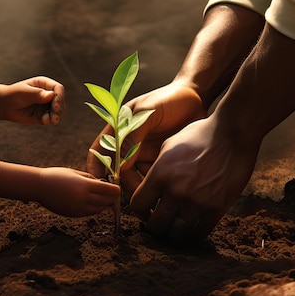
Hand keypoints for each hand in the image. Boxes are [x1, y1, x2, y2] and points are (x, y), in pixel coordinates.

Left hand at [3, 77, 64, 124]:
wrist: (6, 105)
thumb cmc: (14, 94)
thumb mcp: (24, 92)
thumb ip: (37, 94)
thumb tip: (51, 95)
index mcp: (45, 84)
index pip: (58, 89)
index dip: (59, 97)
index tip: (55, 106)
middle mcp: (49, 94)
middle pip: (60, 101)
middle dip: (59, 109)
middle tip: (55, 116)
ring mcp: (47, 105)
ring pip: (58, 111)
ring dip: (57, 116)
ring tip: (53, 121)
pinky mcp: (44, 115)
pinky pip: (50, 118)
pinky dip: (49, 120)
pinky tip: (45, 121)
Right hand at [37, 167, 120, 216]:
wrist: (39, 187)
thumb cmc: (57, 176)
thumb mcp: (76, 173)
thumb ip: (91, 179)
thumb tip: (103, 184)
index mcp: (85, 186)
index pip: (110, 191)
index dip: (115, 189)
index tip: (116, 187)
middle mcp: (83, 199)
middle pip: (107, 202)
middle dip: (111, 197)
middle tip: (110, 191)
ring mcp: (78, 208)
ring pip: (100, 209)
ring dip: (103, 203)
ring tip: (98, 195)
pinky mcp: (74, 214)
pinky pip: (90, 213)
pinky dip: (94, 208)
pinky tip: (89, 201)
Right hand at [87, 81, 205, 197]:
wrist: (197, 97)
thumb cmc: (169, 99)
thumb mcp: (148, 113)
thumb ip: (133, 135)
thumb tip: (120, 165)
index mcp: (119, 129)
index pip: (101, 150)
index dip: (96, 168)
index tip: (99, 185)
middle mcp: (129, 144)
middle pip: (118, 171)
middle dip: (121, 186)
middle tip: (134, 198)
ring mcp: (144, 153)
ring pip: (136, 178)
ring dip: (140, 189)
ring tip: (151, 197)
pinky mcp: (160, 160)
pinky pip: (153, 178)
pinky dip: (156, 186)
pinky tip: (165, 190)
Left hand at [130, 115, 259, 241]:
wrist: (233, 134)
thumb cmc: (200, 135)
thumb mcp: (169, 145)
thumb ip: (157, 168)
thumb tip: (148, 185)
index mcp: (160, 174)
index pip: (137, 205)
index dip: (139, 211)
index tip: (146, 211)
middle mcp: (176, 191)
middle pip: (156, 225)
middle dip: (155, 225)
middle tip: (160, 221)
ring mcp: (197, 202)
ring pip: (177, 234)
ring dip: (174, 232)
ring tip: (176, 225)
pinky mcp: (216, 208)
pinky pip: (199, 232)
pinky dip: (193, 233)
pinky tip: (193, 225)